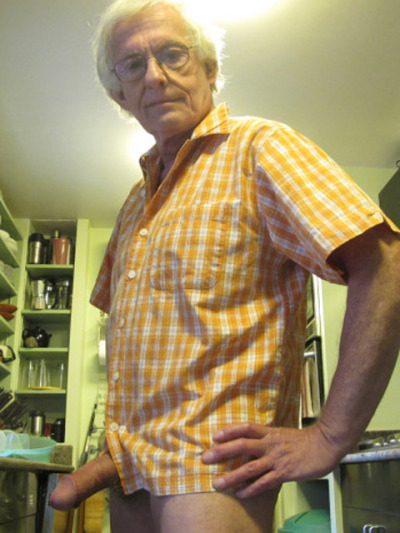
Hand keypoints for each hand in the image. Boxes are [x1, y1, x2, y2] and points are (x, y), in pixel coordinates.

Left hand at [202, 422, 341, 497]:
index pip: (246, 427)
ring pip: (249, 467)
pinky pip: (264, 482)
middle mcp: (270, 444)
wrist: (325, 444)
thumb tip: (253, 443)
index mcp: (270, 433)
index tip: (214, 435)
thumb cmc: (305, 441)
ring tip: (217, 483)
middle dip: (222, 452)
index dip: (230, 430)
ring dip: (232, 476)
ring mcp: (276, 459)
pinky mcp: (284, 473)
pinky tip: (240, 495)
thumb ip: (268, 439)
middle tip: (205, 457)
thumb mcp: (283, 435)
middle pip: (242, 445)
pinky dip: (251, 489)